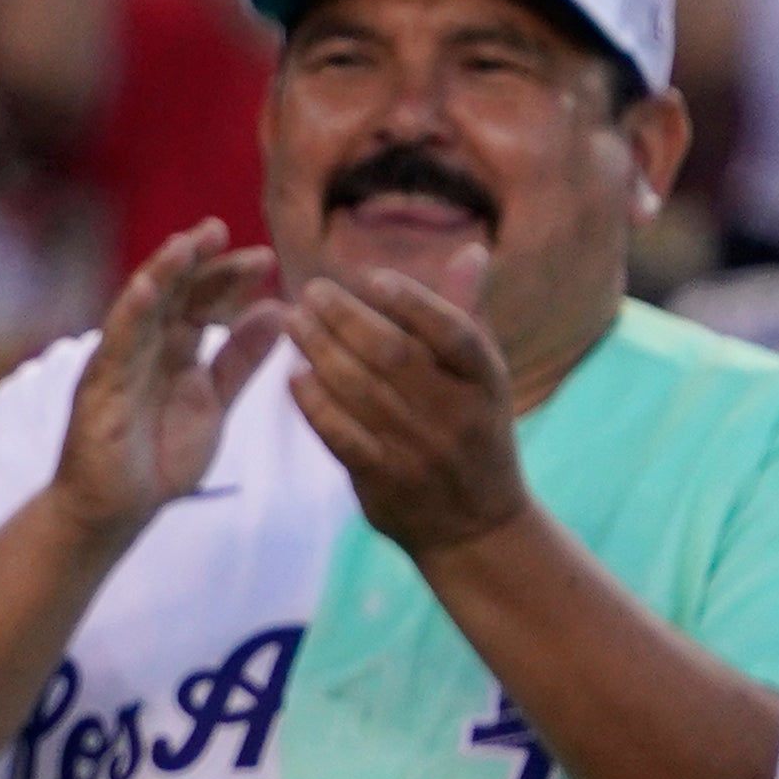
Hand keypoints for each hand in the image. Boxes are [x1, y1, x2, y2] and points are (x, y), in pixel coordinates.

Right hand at [48, 224, 285, 539]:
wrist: (117, 511)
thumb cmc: (159, 458)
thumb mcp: (214, 403)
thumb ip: (241, 360)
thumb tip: (277, 310)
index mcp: (174, 349)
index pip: (202, 301)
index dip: (228, 278)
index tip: (265, 258)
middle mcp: (145, 346)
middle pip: (172, 292)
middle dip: (195, 260)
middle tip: (220, 229)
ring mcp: (120, 362)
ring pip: (141, 307)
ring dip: (162, 273)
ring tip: (187, 244)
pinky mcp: (100, 387)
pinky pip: (116, 344)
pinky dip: (130, 314)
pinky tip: (148, 288)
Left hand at [285, 264, 527, 556]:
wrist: (476, 526)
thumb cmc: (474, 433)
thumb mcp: (484, 379)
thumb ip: (467, 315)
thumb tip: (471, 251)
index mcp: (486, 381)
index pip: (453, 333)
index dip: (412, 302)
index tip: (369, 277)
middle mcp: (457, 414)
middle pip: (396, 357)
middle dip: (347, 318)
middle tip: (310, 292)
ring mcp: (421, 451)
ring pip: (363, 393)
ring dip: (321, 352)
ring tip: (292, 322)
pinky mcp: (386, 481)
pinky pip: (343, 437)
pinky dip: (315, 406)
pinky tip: (292, 378)